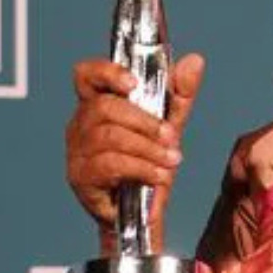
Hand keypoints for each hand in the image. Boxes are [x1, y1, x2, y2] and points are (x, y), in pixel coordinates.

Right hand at [65, 53, 204, 240]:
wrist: (143, 212)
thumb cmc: (149, 164)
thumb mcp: (170, 125)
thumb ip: (180, 94)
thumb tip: (194, 60)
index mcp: (98, 104)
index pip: (87, 76)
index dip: (106, 72)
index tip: (134, 84)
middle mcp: (81, 124)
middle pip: (104, 107)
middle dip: (144, 121)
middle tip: (170, 136)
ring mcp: (77, 151)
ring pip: (110, 136)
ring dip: (148, 148)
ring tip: (172, 160)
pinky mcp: (80, 177)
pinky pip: (110, 164)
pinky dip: (142, 168)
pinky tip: (158, 175)